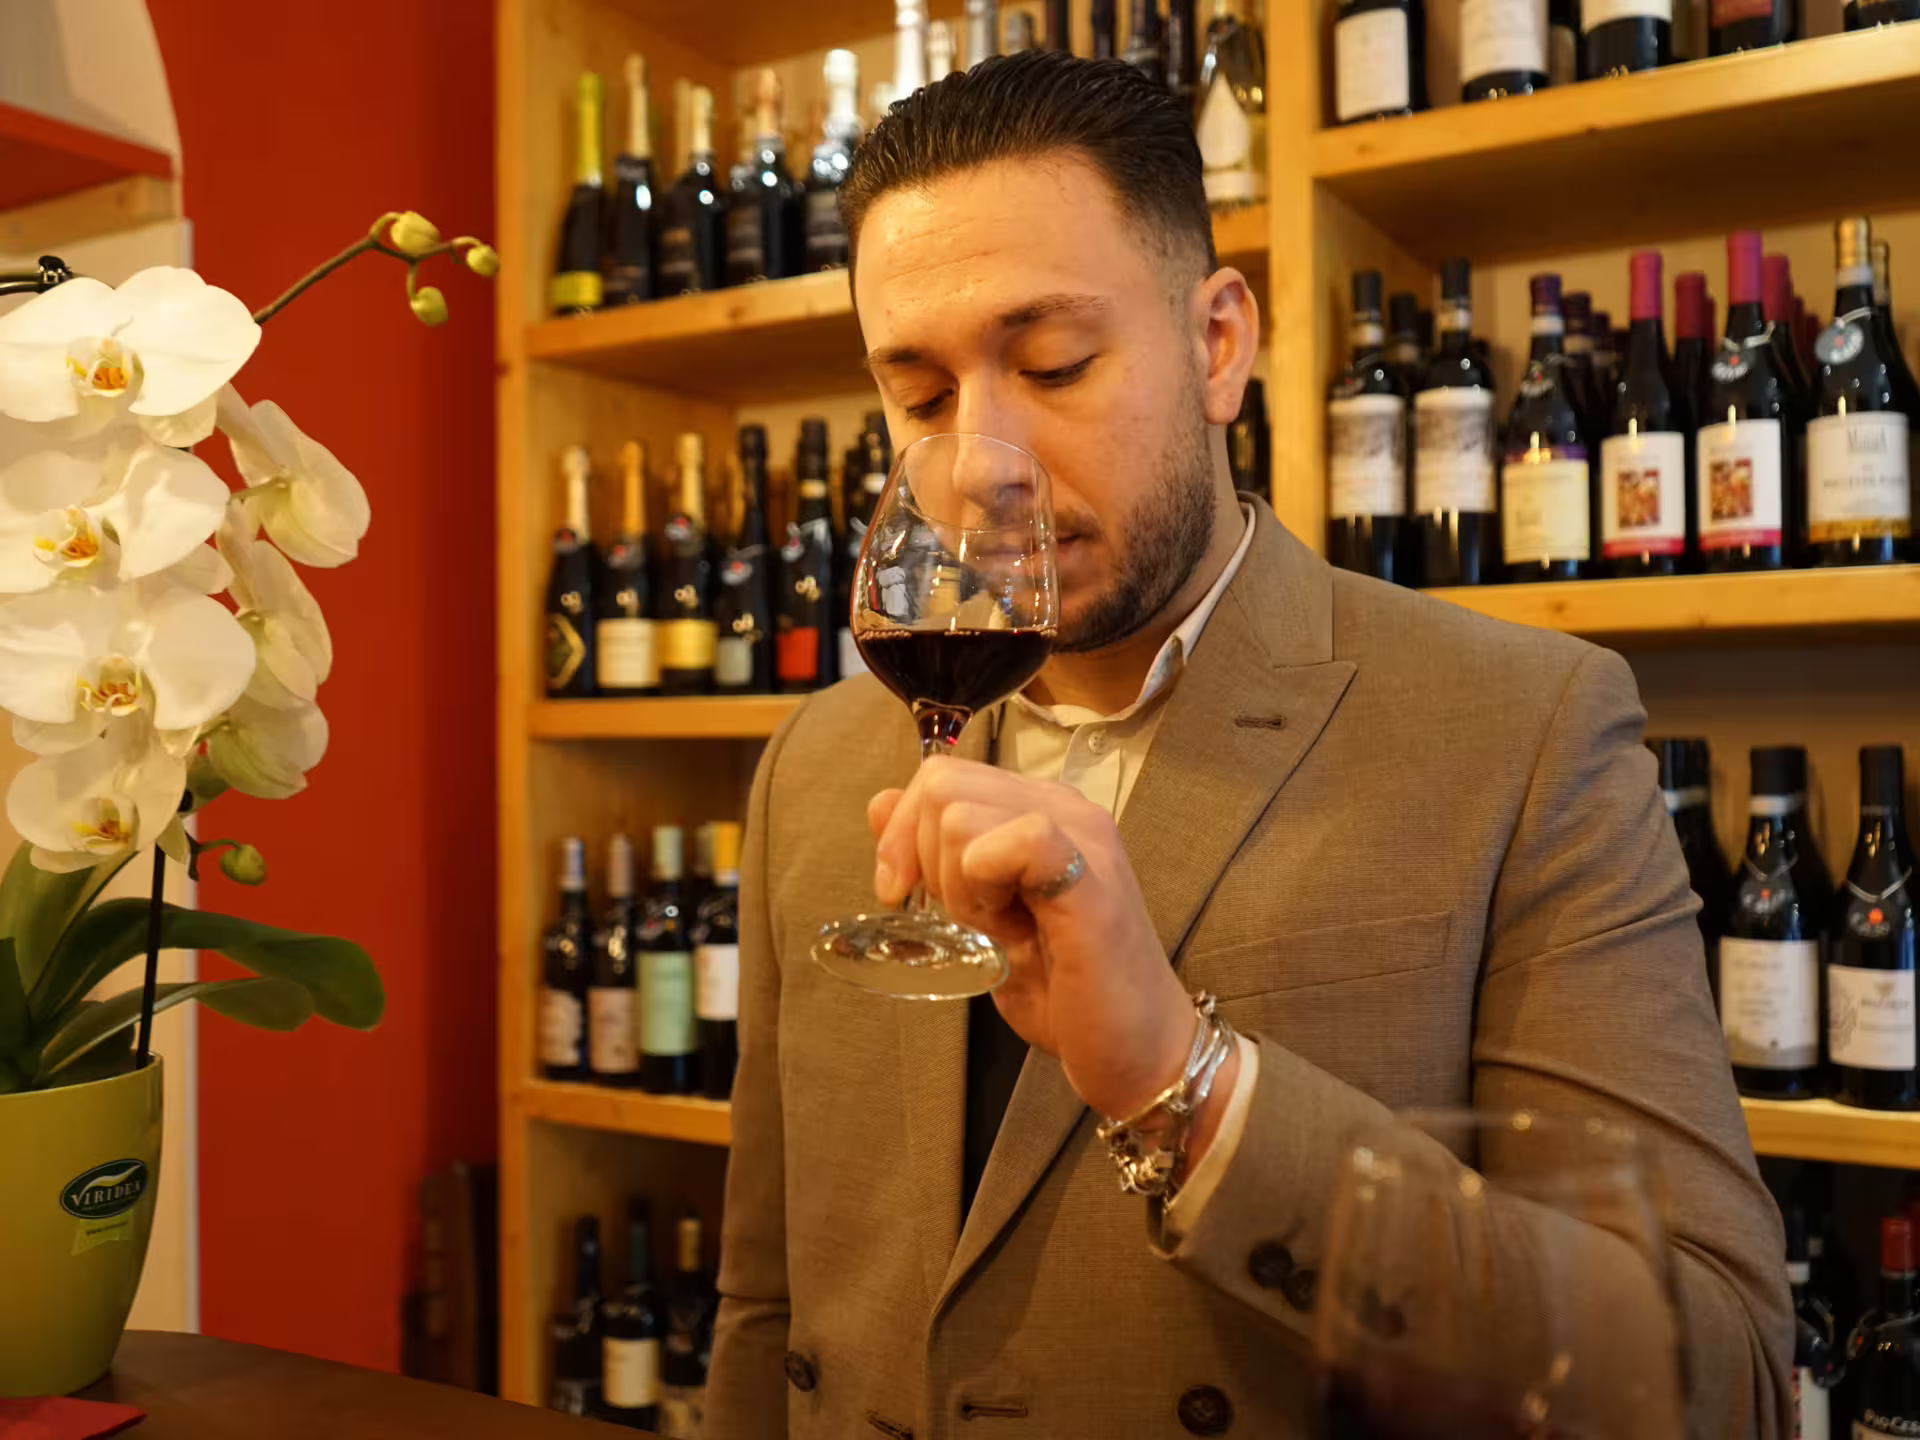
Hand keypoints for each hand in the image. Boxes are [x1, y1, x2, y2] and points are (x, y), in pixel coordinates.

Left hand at [868, 756, 1218, 1128]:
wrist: (1139, 1049)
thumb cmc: (1065, 990)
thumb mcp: (978, 916)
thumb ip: (935, 855)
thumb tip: (880, 801)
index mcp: (1039, 809)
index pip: (941, 775)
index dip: (902, 832)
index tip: (901, 893)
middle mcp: (1064, 806)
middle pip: (942, 783)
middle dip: (922, 857)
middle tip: (962, 920)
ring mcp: (1083, 836)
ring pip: (959, 812)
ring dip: (955, 884)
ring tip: (996, 931)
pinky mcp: (1092, 877)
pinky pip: (1017, 839)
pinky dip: (986, 885)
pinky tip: (1009, 926)